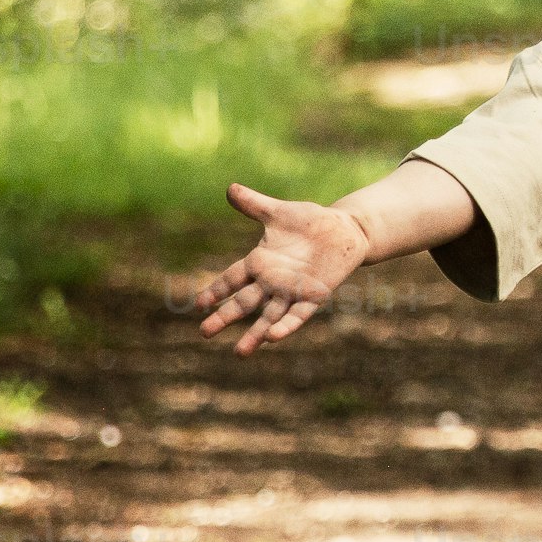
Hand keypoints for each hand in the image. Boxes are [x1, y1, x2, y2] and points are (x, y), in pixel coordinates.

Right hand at [199, 182, 372, 353]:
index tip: (197, 304)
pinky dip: (286, 326)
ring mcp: (292, 290)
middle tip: (204, 333)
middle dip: (225, 317)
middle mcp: (273, 281)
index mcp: (260, 262)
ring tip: (240, 352)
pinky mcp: (314, 295)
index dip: (216, 290)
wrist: (344, 230)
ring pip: (269, 316)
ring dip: (255, 334)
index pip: (232, 278)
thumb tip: (230, 188)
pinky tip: (273, 338)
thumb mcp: (278, 212)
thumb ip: (254, 205)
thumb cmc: (310, 221)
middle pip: (244, 302)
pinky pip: (298, 314)